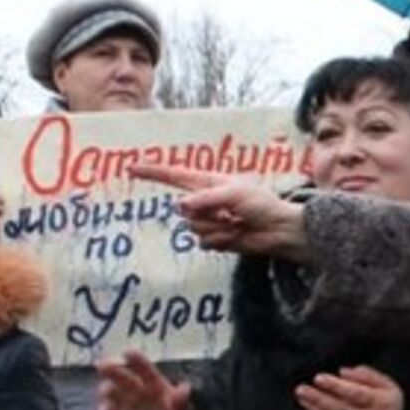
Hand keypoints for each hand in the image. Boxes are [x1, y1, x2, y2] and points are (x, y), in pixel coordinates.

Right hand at [96, 350, 193, 409]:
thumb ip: (181, 400)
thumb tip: (185, 389)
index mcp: (154, 382)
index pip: (144, 368)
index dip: (136, 360)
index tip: (127, 353)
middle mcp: (137, 389)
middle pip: (122, 376)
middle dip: (112, 369)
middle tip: (102, 365)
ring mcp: (126, 403)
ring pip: (112, 392)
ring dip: (107, 390)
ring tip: (106, 391)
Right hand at [129, 163, 309, 263]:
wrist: (277, 230)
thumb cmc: (261, 204)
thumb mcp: (234, 193)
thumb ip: (205, 198)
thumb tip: (181, 206)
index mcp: (208, 182)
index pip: (174, 176)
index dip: (153, 172)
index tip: (132, 167)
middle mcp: (204, 201)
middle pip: (184, 209)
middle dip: (207, 212)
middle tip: (231, 212)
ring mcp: (208, 220)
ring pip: (193, 228)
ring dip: (217, 227)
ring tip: (236, 223)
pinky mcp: (213, 239)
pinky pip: (203, 242)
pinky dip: (221, 240)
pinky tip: (236, 235)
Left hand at [296, 365, 403, 409]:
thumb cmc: (397, 405)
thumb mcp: (389, 385)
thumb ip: (367, 376)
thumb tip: (343, 371)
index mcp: (382, 402)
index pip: (355, 394)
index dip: (336, 386)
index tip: (319, 377)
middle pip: (341, 409)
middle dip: (318, 399)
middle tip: (301, 389)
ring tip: (303, 399)